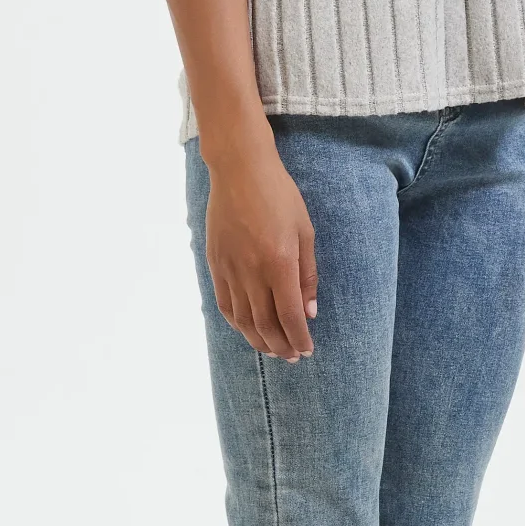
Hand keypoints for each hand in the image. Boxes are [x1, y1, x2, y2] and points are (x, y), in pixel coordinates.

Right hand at [204, 132, 318, 361]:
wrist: (239, 169)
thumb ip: (307, 274)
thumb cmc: (279, 195)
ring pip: (243, 319)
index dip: (299, 338)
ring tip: (273, 350)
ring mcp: (229, 269)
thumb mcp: (304, 231)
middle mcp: (252, 271)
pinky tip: (247, 329)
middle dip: (281, 345)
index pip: (290, 316)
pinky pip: (225, 303)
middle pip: (265, 324)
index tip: (307, 350)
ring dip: (259, 340)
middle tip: (292, 356)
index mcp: (279, 263)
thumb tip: (310, 311)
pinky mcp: (215, 263)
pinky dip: (237, 323)